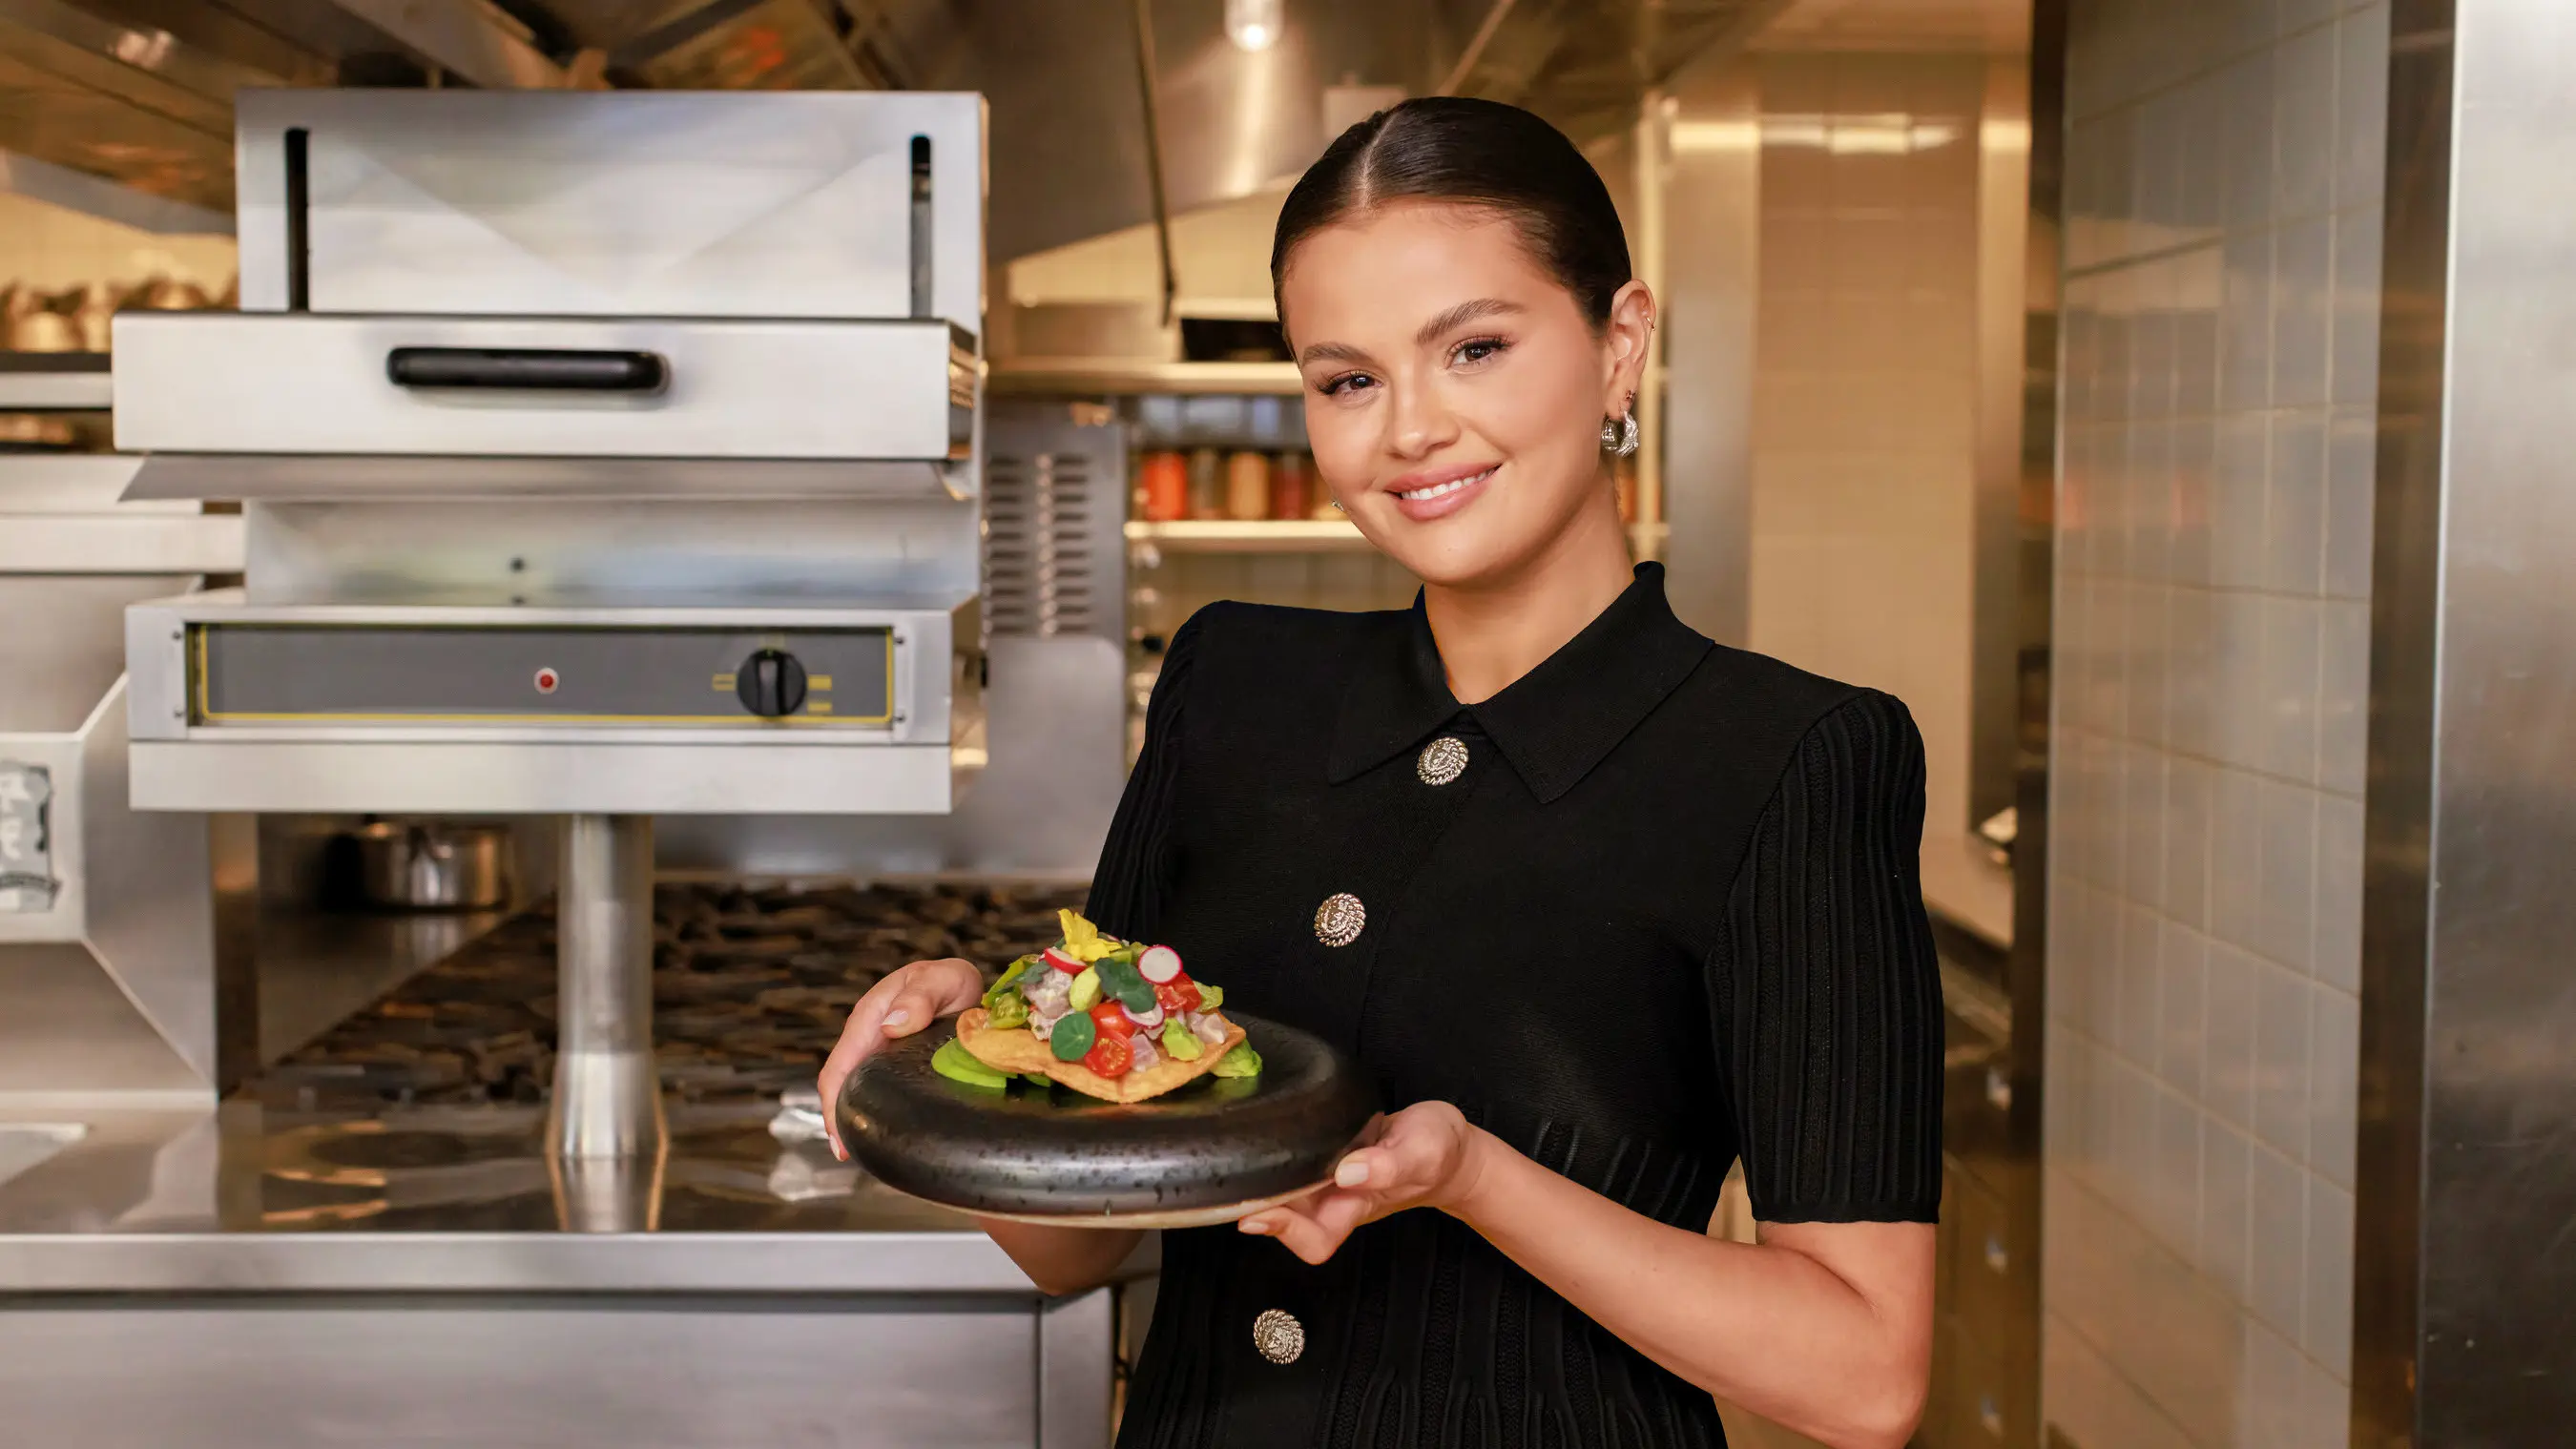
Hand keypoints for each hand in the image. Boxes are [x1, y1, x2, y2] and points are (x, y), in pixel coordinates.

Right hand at [818, 957, 983, 1160]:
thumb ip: (920, 997)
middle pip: (841, 1084)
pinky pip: (877, 1091)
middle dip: (838, 1119)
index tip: (839, 1134)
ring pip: (857, 1091)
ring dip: (854, 1119)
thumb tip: (891, 1025)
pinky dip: (874, 1112)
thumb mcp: (941, 979)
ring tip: (861, 1151)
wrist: (963, 985)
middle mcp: (868, 1039)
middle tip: (847, 1154)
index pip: (840, 1065)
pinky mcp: (893, 1065)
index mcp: (871, 1018)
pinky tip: (883, 1134)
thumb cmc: (950, 981)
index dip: (834, 1101)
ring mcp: (878, 1054)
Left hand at [1236, 1101, 1488, 1263]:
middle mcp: (1331, 1199)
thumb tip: (1349, 1172)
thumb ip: (1391, 1164)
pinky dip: (1268, 1155)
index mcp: (1356, 1207)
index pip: (1315, 1239)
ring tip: (1234, 1151)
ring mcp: (1323, 1178)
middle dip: (1255, 1202)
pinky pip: (1286, 1164)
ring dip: (1256, 1179)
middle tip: (1230, 1172)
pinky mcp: (1319, 1154)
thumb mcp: (1424, 1151)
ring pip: (1280, 1191)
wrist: (1443, 1143)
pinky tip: (1255, 1134)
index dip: (1284, 1232)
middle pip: (1283, 1218)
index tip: (1257, 1214)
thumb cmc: (1438, 1152)